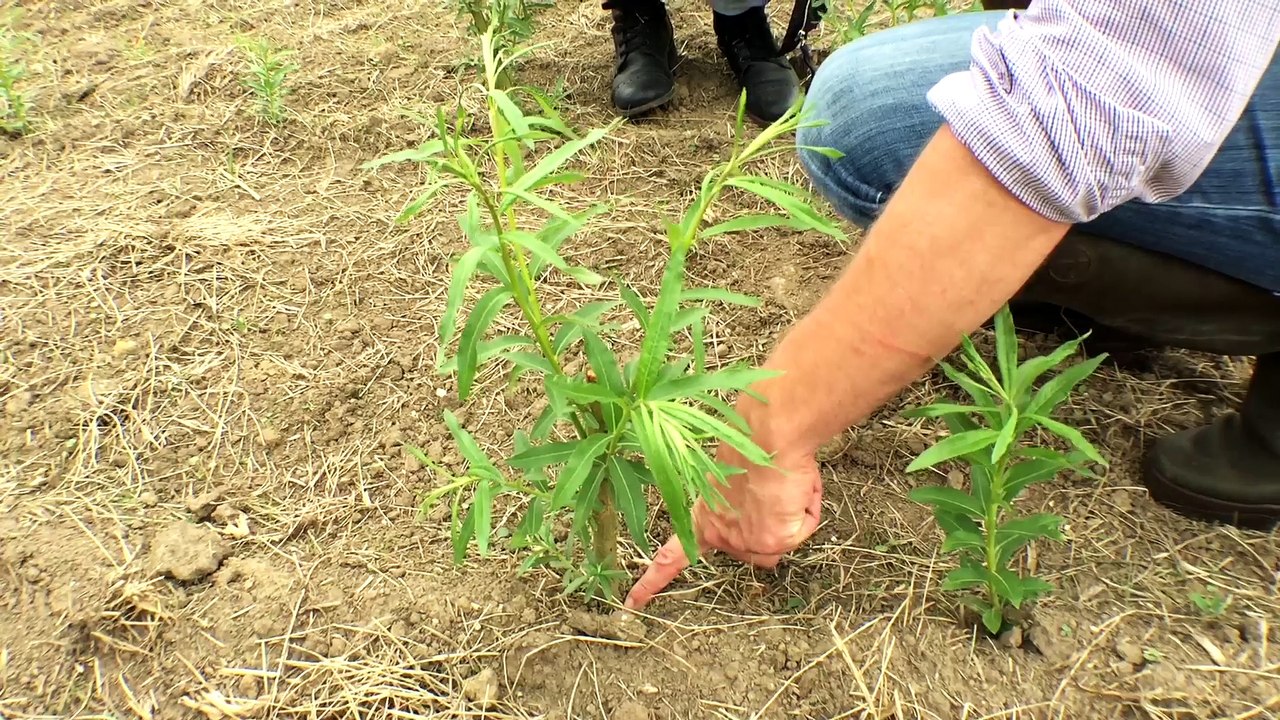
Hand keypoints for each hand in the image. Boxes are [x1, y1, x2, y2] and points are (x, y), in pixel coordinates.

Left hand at [622, 442, 821, 609]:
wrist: (767, 434)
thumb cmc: (751, 451)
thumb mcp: (736, 490)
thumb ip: (741, 518)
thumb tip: (761, 531)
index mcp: (703, 518)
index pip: (671, 556)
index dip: (653, 581)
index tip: (632, 601)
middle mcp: (719, 535)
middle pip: (756, 547)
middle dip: (772, 528)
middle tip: (774, 494)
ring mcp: (745, 542)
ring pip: (783, 539)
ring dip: (792, 515)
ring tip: (783, 485)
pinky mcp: (771, 541)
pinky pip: (803, 528)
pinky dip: (807, 509)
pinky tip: (796, 489)